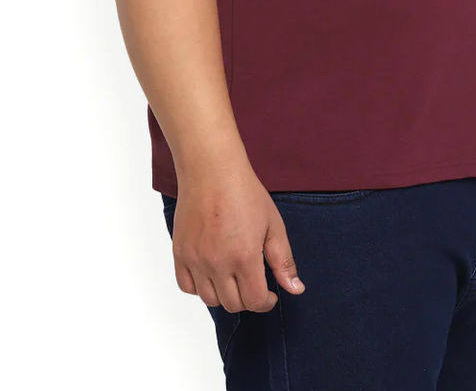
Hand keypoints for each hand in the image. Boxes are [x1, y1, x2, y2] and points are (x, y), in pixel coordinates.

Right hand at [169, 168, 305, 310]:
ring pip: (209, 300)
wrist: (212, 171)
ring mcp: (196, 259)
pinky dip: (200, 287)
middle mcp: (217, 262)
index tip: (270, 294)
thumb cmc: (245, 193)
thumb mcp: (273, 225)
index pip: (254, 301)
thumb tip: (296, 289)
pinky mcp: (180, 253)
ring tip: (234, 277)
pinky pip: (187, 286)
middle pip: (233, 304)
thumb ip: (283, 260)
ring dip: (225, 295)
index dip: (266, 303)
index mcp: (244, 256)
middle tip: (254, 283)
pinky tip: (213, 273)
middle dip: (248, 299)